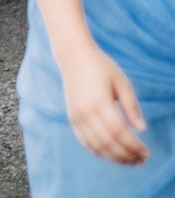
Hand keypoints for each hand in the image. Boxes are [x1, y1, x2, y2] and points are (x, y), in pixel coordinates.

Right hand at [61, 44, 148, 165]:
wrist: (73, 57)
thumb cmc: (101, 67)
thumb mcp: (122, 82)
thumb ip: (131, 106)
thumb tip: (141, 129)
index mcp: (99, 101)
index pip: (119, 132)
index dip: (133, 146)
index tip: (146, 153)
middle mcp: (85, 111)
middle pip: (107, 143)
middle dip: (126, 156)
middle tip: (141, 161)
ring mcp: (76, 115)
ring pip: (95, 145)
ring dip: (113, 157)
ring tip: (129, 161)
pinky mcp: (72, 117)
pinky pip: (85, 141)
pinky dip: (99, 151)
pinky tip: (112, 154)